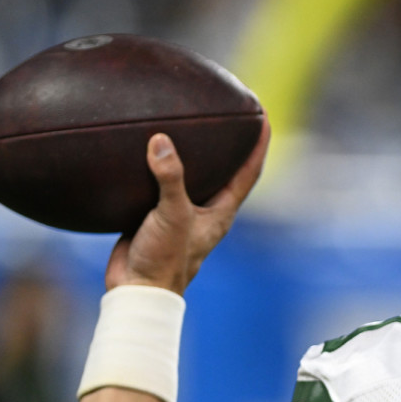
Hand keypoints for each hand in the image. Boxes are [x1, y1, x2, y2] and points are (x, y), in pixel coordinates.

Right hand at [104, 119, 270, 294]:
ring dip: (191, 153)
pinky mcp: (156, 215)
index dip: (259, 144)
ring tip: (187, 123)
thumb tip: (161, 140)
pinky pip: (160, 184)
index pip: (249, 171)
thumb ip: (169, 178)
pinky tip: (145, 149)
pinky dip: (157, 167)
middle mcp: (206, 210)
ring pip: (192, 176)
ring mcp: (182, 213)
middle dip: (227, 142)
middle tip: (227, 111)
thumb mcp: (173, 215)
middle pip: (224, 169)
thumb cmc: (164, 259)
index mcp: (221, 211)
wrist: (136, 290)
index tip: (263, 116)